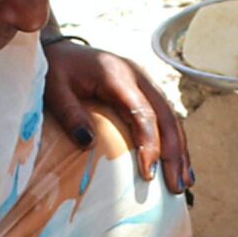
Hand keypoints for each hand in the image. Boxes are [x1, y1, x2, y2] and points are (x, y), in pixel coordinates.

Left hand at [42, 39, 193, 195]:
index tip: (148, 174)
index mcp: (119, 75)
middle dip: (174, 154)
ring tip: (183, 183)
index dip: (150, 144)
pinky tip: (180, 166)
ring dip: (180, 152)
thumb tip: (87, 143)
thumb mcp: (54, 88)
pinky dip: (175, 143)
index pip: (143, 113)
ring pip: (171, 119)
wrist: (61, 49)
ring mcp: (146, 85)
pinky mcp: (145, 93)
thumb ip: (69, 112)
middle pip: (166, 118)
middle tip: (176, 186)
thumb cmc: (56, 69)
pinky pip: (165, 119)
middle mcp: (139, 78)